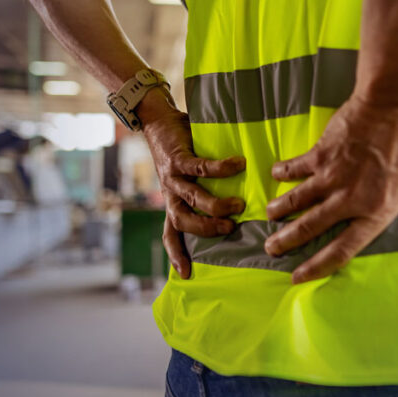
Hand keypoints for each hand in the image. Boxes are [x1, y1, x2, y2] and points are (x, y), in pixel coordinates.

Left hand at [139, 88, 245, 278]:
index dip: (176, 254)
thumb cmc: (180, 152)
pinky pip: (200, 167)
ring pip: (192, 198)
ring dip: (216, 205)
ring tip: (239, 204)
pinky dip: (221, 168)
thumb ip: (204, 192)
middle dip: (205, 229)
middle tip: (230, 229)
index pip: (170, 234)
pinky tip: (239, 164)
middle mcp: (170, 194)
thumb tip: (239, 206)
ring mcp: (172, 178)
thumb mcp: (188, 179)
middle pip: (183, 221)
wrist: (158, 122)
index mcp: (172, 203)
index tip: (186, 274)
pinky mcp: (178, 159)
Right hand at [264, 95, 397, 283]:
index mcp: (376, 212)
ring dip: (281, 210)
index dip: (318, 266)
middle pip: (311, 228)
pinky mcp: (322, 154)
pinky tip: (276, 174)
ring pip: (298, 200)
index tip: (299, 276)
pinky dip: (285, 171)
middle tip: (271, 249)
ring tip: (268, 216)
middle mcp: (349, 199)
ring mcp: (332, 176)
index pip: (343, 249)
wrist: (395, 106)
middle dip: (288, 241)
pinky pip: (297, 167)